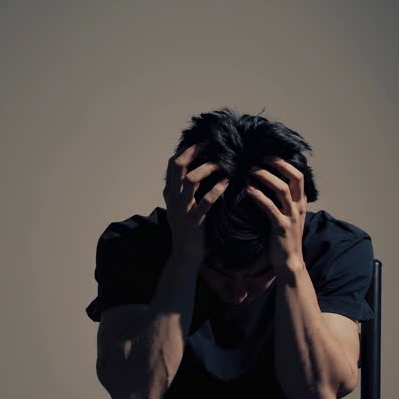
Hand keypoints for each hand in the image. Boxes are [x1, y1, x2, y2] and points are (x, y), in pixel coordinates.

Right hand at [163, 143, 228, 261]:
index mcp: (170, 194)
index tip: (201, 142)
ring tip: (222, 163)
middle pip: (178, 166)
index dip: (186, 150)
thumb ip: (181, 192)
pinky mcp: (194, 221)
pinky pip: (206, 202)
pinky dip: (217, 189)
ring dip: (207, 168)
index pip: (173, 164)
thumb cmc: (187, 230)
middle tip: (210, 144)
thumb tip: (193, 172)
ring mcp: (183, 209)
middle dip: (193, 151)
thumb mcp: (178, 208)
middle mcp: (173, 198)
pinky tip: (227, 182)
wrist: (184, 255)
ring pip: (191, 180)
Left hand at [243, 156, 306, 273]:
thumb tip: (266, 185)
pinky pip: (271, 207)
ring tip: (251, 170)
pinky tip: (248, 190)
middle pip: (294, 178)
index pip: (299, 176)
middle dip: (279, 164)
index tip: (270, 155)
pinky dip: (259, 197)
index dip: (286, 163)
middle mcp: (298, 207)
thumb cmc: (283, 239)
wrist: (289, 263)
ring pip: (282, 190)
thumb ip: (282, 202)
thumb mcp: (287, 217)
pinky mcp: (282, 227)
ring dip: (266, 177)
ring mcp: (291, 217)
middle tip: (262, 157)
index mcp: (300, 203)